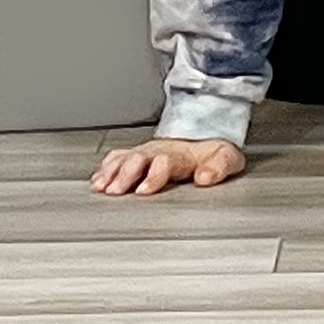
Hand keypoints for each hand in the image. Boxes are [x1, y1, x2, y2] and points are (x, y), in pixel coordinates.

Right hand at [89, 135, 244, 196]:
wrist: (205, 133)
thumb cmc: (212, 154)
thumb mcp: (226, 159)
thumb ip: (219, 167)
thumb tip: (206, 177)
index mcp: (183, 154)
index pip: (167, 161)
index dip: (154, 175)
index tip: (144, 190)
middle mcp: (160, 151)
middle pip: (140, 158)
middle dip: (127, 174)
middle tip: (116, 191)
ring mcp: (146, 152)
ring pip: (125, 158)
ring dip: (112, 173)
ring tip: (101, 186)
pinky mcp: (136, 154)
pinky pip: (117, 158)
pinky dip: (105, 169)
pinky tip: (97, 181)